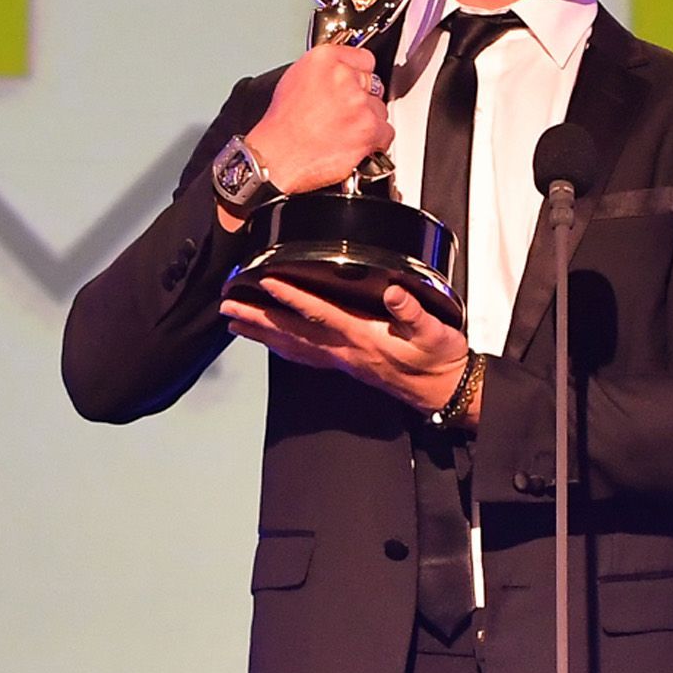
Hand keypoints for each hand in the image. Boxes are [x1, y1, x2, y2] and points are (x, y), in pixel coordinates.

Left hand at [219, 277, 470, 413]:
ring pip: (292, 347)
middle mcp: (345, 350)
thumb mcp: (434, 331)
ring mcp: (342, 360)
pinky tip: (270, 342)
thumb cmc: (439, 358)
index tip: (266, 281)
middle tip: (228, 308)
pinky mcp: (345, 365)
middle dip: (258, 320)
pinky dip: (281, 348)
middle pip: (292, 333)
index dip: (291, 296)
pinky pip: (304, 356)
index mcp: (363, 336)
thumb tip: (393, 293)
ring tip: (235, 323)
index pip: (319, 313)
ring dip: (261, 335)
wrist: (444, 390)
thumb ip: (412, 311)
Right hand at [235, 37, 391, 202]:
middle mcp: (344, 77)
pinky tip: (354, 142)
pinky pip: (386, 132)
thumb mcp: (296, 79)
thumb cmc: (282, 126)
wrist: (277, 157)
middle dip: (362, 98)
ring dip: (367, 120)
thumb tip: (342, 73)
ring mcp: (359, 103)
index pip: (363, 57)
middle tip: (342, 113)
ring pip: (380, 109)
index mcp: (324, 59)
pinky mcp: (370, 129)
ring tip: (343, 130)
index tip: (355, 83)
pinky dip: (375, 141)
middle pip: (373, 83)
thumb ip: (326, 71)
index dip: (357, 74)